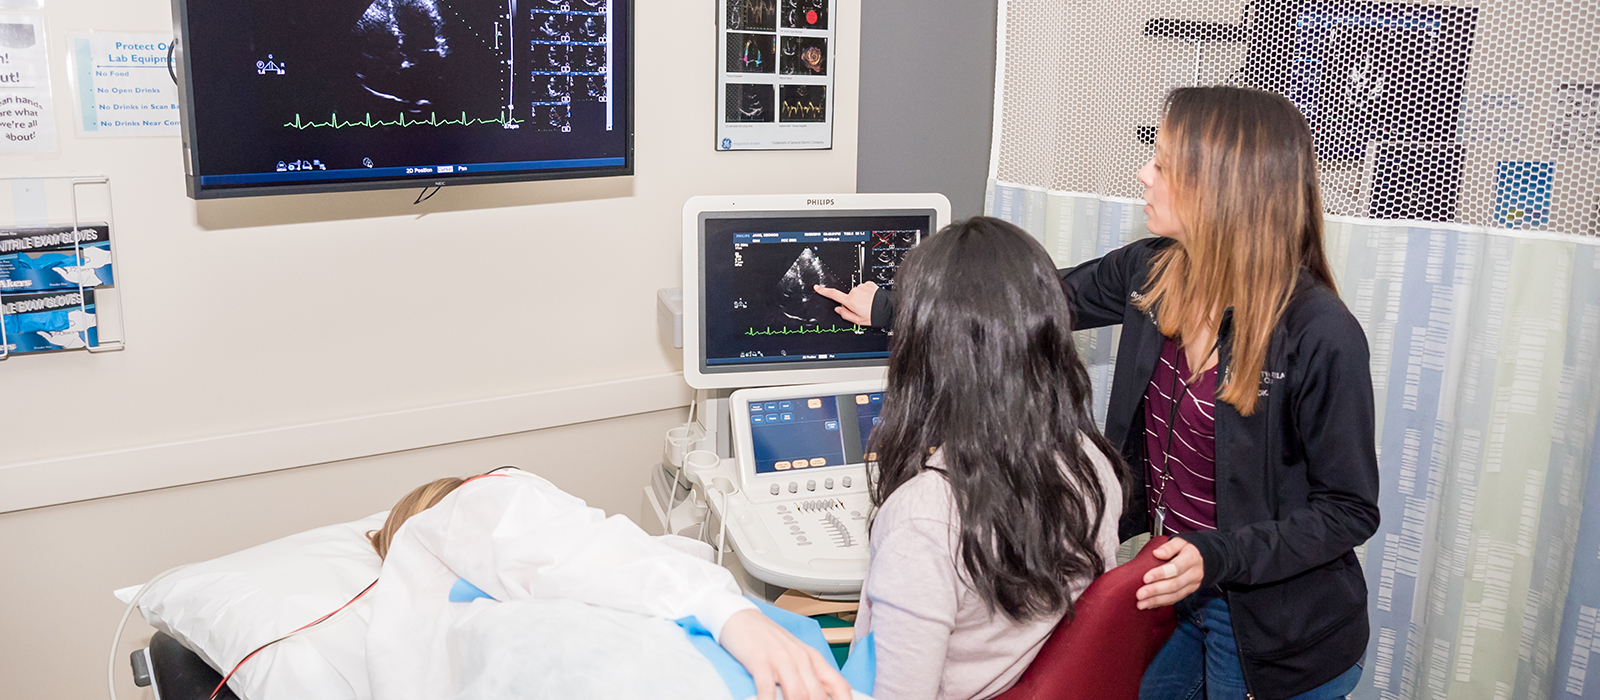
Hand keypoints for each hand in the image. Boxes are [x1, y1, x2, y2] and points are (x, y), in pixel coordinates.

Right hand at [719, 609, 854, 699]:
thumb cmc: (767, 640)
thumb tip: (822, 696)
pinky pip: (768, 689)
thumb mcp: (795, 656)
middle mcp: (801, 659)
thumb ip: (810, 677)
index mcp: (814, 659)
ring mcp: (781, 659)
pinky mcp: (760, 660)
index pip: (840, 687)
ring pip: (798, 695)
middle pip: (818, 697)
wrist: (740, 617)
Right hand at [813, 282, 877, 325]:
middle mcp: (855, 292)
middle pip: (848, 296)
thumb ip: (845, 314)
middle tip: (861, 309)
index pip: (833, 295)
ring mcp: (862, 287)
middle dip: (852, 302)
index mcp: (850, 301)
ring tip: (868, 304)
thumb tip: (838, 309)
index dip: (824, 291)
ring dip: (860, 297)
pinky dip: (866, 293)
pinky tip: (871, 299)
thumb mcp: (858, 320)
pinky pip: (864, 288)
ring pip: (856, 292)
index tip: (817, 287)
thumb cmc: (874, 315)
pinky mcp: (868, 284)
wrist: (888, 308)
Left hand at [1136, 538, 1203, 608]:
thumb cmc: (1188, 550)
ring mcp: (1192, 585)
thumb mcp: (1180, 542)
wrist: (1204, 559)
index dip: (1160, 574)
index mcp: (1191, 558)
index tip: (1146, 578)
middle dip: (1155, 590)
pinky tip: (1150, 604)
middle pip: (1174, 584)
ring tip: (1141, 603)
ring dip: (1156, 600)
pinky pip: (1175, 599)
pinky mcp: (1189, 592)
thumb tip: (1157, 552)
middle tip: (1140, 594)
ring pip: (1175, 595)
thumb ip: (1169, 546)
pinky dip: (1161, 603)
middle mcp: (1194, 573)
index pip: (1175, 568)